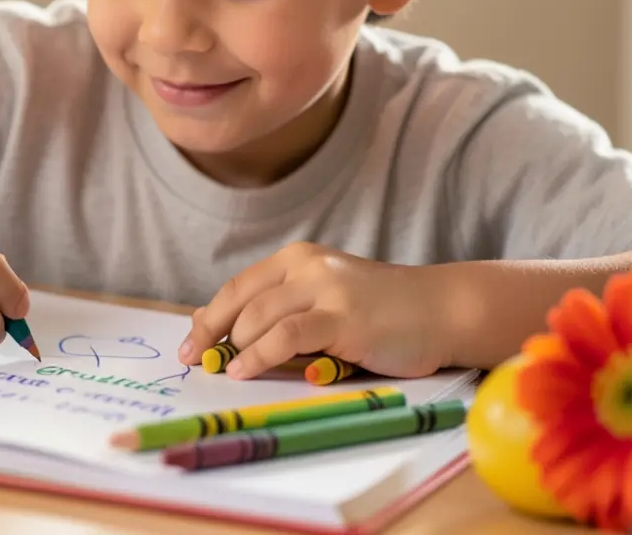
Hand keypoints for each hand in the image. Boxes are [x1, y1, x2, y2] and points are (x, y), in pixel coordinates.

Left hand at [177, 243, 448, 378]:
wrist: (442, 309)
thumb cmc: (383, 312)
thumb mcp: (326, 299)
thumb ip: (283, 309)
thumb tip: (226, 330)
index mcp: (298, 259)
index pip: (239, 286)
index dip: (209, 316)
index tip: (189, 343)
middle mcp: (307, 266)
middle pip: (240, 300)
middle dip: (211, 333)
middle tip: (194, 360)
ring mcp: (325, 289)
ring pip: (258, 317)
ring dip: (234, 347)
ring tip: (223, 371)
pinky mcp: (343, 317)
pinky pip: (286, 336)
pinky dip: (258, 355)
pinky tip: (244, 370)